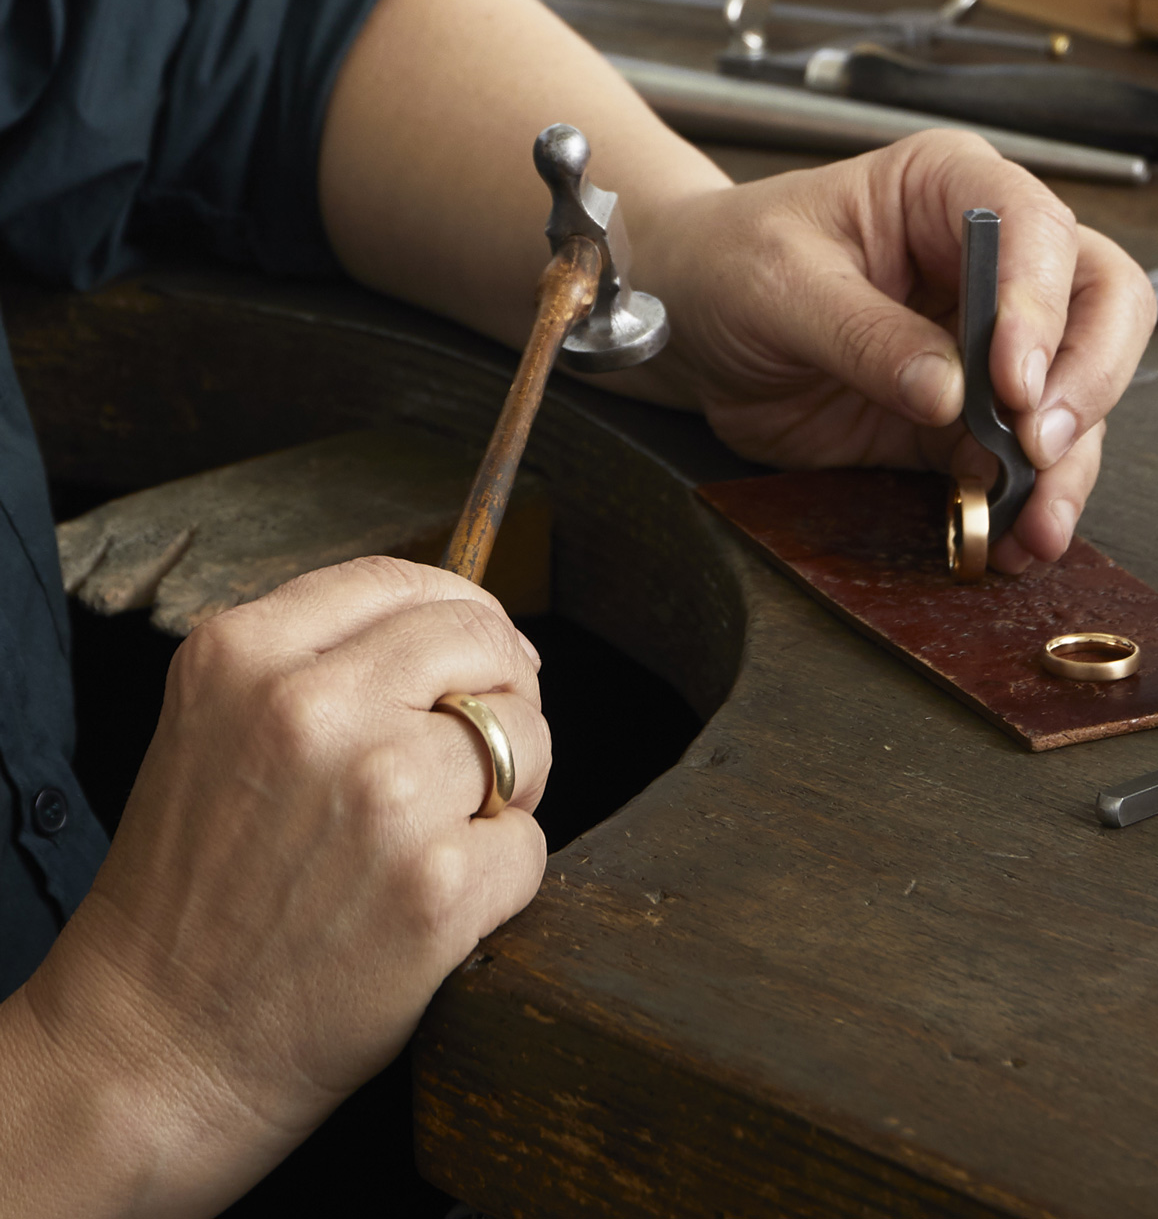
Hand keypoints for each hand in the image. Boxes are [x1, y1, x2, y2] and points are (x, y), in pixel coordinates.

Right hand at [2, 558, 548, 1215]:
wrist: (150, 1053)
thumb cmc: (195, 894)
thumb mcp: (218, 726)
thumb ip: (324, 659)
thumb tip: (470, 628)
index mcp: (246, 656)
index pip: (408, 583)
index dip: (459, 620)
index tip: (471, 660)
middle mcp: (313, 711)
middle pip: (483, 641)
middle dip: (503, 693)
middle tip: (477, 754)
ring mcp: (382, 795)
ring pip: (524, 737)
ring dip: (509, 790)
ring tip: (439, 838)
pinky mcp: (435, 885)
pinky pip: (529, 844)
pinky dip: (501, 876)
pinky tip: (434, 906)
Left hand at [639, 130, 1157, 572]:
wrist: (689, 319)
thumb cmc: (730, 262)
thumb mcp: (781, 283)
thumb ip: (864, 334)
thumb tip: (946, 391)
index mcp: (951, 188)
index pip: (1037, 230)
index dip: (1041, 303)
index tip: (1014, 377)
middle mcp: (993, 260)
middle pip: (1100, 304)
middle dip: (1087, 378)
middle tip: (1042, 440)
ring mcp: (991, 341)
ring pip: (1079, 391)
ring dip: (1070, 462)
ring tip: (1038, 520)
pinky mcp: (972, 416)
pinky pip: (1029, 460)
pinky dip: (1033, 502)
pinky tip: (1017, 537)